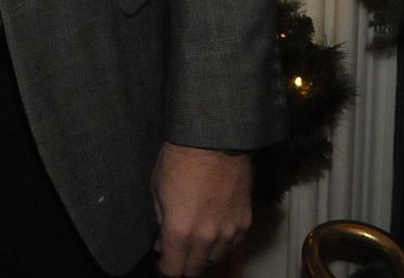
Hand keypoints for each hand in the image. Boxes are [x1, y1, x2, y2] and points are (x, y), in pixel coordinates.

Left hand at [151, 143, 251, 275]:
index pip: (173, 270)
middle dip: (183, 266)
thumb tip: (162, 241)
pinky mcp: (245, 221)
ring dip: (204, 256)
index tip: (162, 265)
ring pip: (216, 259)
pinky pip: (234, 246)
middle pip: (194, 270)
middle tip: (177, 256)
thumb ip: (161, 220)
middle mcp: (206, 237)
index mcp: (180, 230)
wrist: (214, 139)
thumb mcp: (157, 189)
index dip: (165, 271)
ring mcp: (229, 231)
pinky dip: (223, 245)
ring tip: (197, 243)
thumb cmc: (180, 159)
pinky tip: (215, 234)